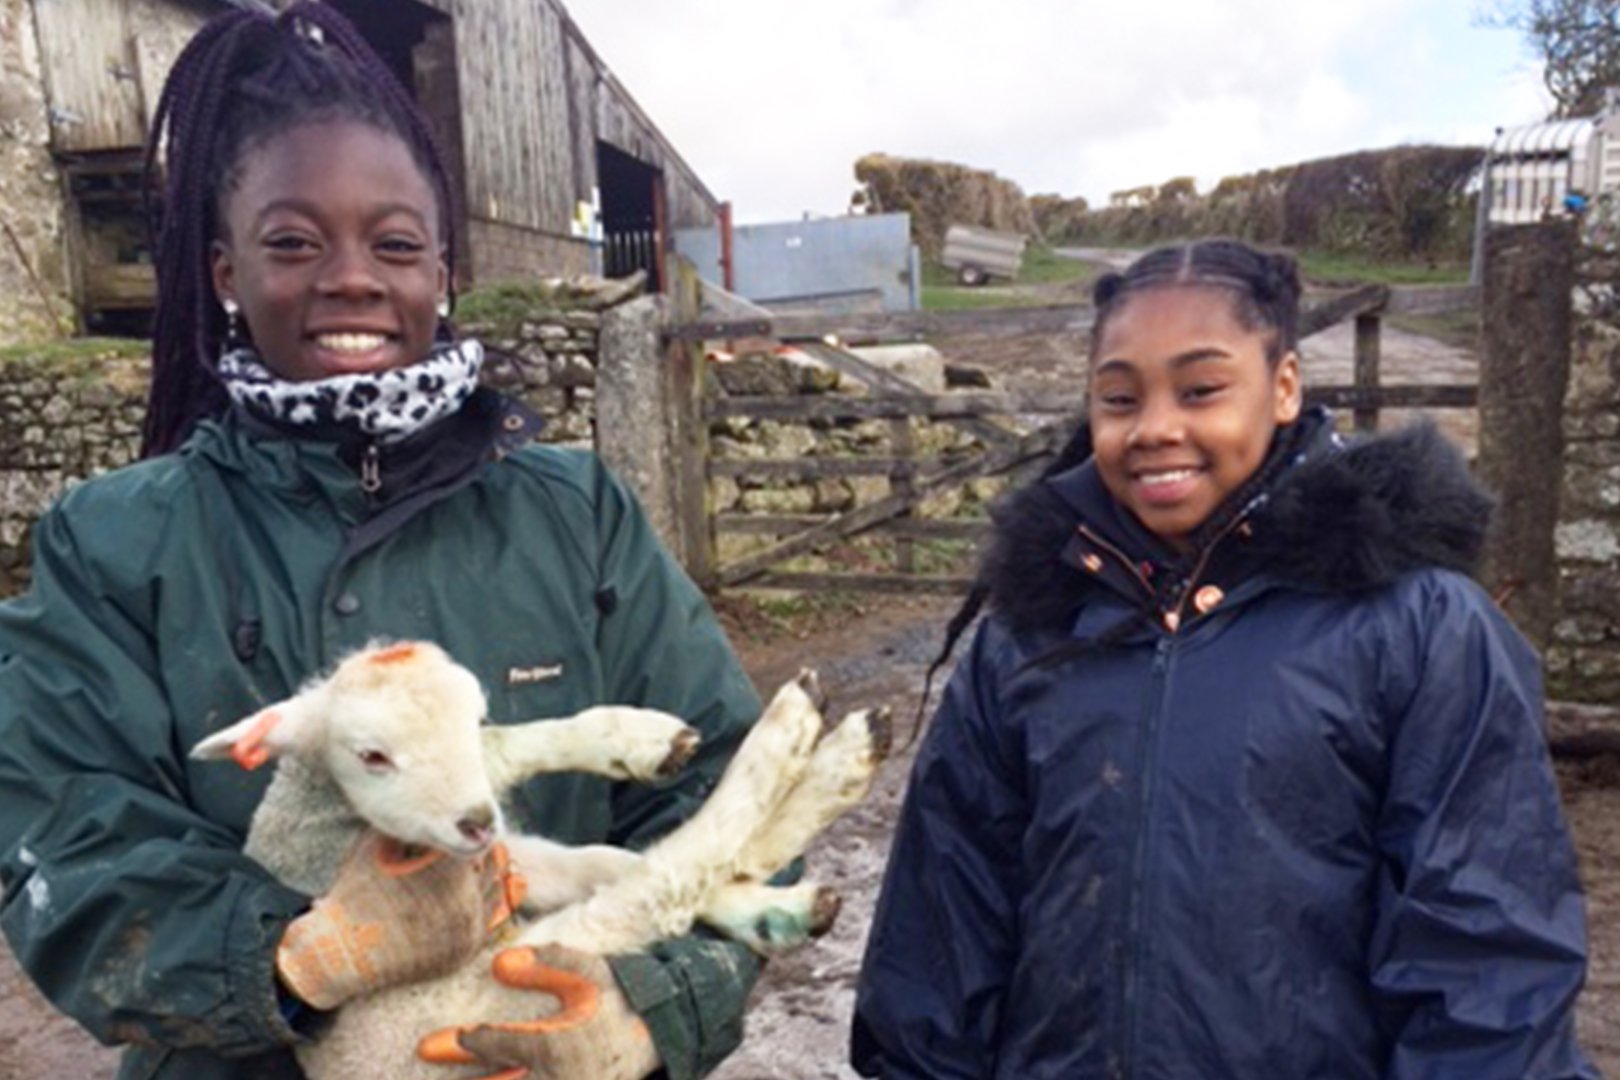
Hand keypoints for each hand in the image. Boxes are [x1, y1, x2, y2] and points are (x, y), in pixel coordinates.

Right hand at [276, 831, 524, 1009]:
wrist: (345, 953)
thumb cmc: (358, 892)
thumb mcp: (379, 845)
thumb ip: (410, 820)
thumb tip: (426, 795)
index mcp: (448, 870)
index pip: (480, 838)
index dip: (470, 830)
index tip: (461, 825)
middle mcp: (466, 900)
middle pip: (496, 863)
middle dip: (482, 852)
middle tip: (466, 845)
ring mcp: (468, 928)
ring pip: (499, 891)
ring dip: (487, 878)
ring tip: (467, 870)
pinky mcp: (466, 950)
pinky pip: (491, 920)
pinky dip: (484, 904)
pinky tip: (468, 895)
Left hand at [418, 944, 660, 1079]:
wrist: (657, 1030)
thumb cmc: (615, 995)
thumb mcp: (584, 971)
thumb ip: (543, 964)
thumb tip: (498, 962)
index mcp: (554, 1045)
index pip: (496, 1044)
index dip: (465, 1042)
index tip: (435, 1043)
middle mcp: (555, 1079)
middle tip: (427, 1058)